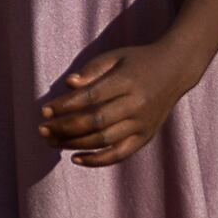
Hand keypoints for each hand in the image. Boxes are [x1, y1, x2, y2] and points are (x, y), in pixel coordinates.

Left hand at [40, 43, 191, 165]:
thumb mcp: (115, 57)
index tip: (44, 111)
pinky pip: (119, 154)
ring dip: (74, 144)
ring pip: (104, 140)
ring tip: (51, 142)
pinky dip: (97, 160)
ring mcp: (142, 123)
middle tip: (42, 129)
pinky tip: (76, 158)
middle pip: (94, 122)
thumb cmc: (138, 61)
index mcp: (127, 81)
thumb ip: (91, 71)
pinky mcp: (146, 137)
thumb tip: (68, 84)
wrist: (175, 70)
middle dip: (64, 128)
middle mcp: (136, 105)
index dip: (65, 106)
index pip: (90, 97)